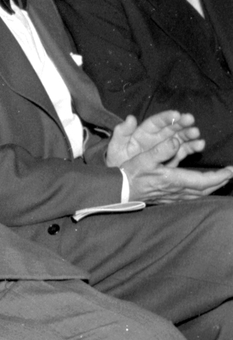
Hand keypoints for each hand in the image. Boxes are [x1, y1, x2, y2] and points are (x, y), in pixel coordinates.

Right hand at [106, 113, 232, 200]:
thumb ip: (160, 150)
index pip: (203, 180)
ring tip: (219, 181)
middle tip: (229, 174)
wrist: (118, 190)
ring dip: (211, 188)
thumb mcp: (143, 158)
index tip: (231, 170)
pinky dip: (199, 193)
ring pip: (198, 195)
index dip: (219, 176)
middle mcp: (175, 190)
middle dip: (219, 182)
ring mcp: (171, 196)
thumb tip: (175, 141)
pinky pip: (189, 198)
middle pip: (204, 190)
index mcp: (173, 179)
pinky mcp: (166, 198)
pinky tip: (199, 190)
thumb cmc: (130, 174)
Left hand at [107, 111, 198, 161]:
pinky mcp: (171, 157)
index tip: (176, 114)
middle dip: (180, 123)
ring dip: (188, 134)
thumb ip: (122, 133)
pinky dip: (192, 147)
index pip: (155, 122)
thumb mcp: (116, 147)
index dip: (165, 117)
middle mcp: (156, 138)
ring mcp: (165, 147)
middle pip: (170, 128)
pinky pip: (183, 150)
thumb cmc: (117, 160)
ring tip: (196, 133)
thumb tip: (130, 118)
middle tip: (190, 119)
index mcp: (142, 132)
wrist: (121, 179)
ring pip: (179, 138)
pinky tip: (199, 145)